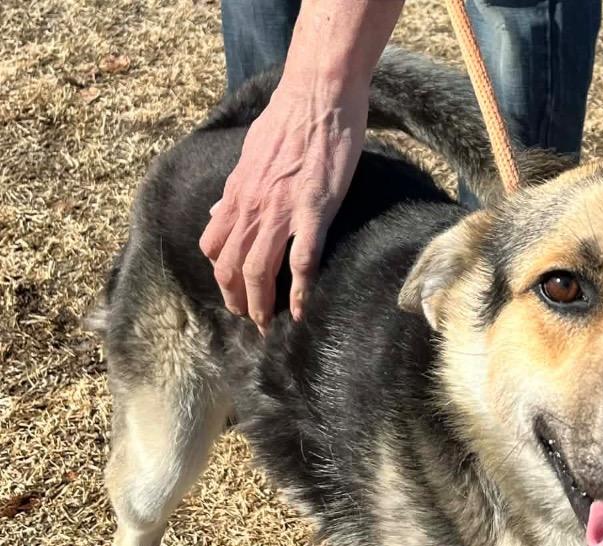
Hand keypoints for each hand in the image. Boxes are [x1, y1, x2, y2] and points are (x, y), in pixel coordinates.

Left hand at [200, 78, 368, 329]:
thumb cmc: (290, 119)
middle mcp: (251, 206)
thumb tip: (221, 212)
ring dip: (261, 305)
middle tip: (251, 320)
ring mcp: (281, 210)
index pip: (214, 247)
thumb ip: (237, 187)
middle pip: (232, 268)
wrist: (318, 94)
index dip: (221, 278)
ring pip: (259, 271)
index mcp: (237, 193)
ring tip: (268, 323)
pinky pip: (301, 261)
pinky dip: (298, 292)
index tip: (235, 294)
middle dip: (237, 301)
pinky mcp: (313, 211)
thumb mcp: (251, 153)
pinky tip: (300, 310)